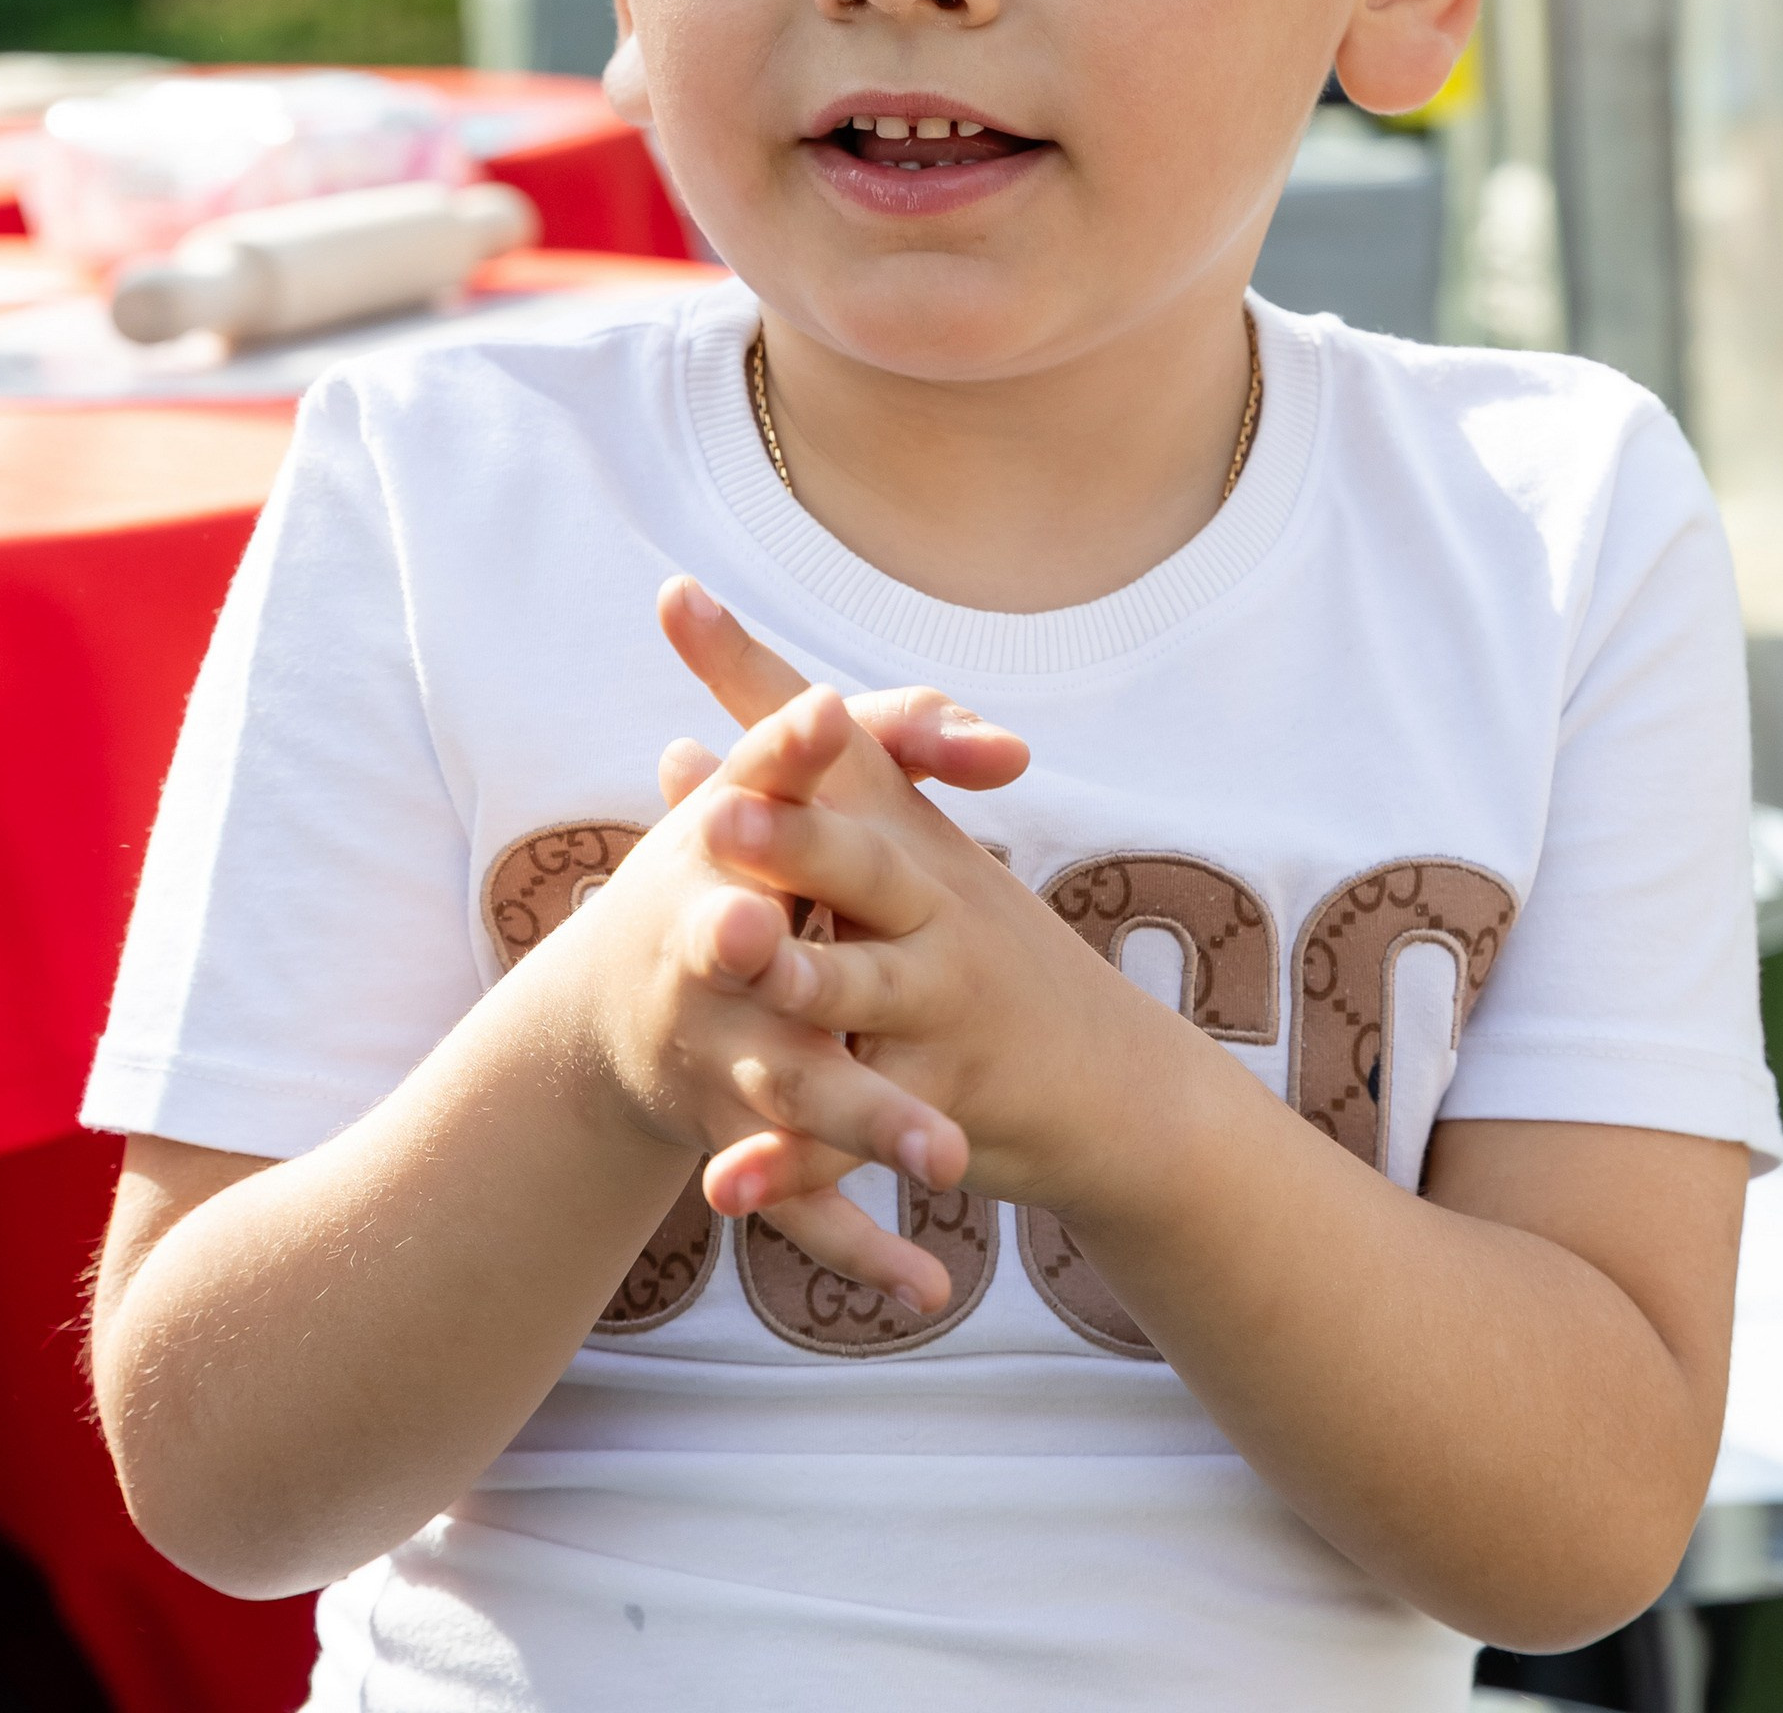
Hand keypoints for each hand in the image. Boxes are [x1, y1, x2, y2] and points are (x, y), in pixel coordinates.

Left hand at [656, 577, 1176, 1235]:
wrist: (1115, 1080)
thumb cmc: (983, 944)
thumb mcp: (905, 856)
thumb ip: (786, 798)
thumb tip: (667, 747)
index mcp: (908, 836)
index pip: (827, 733)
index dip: (752, 671)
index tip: (677, 599)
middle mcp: (933, 907)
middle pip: (856, 858)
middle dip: (788, 832)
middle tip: (713, 805)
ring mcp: (942, 1008)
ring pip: (853, 991)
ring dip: (791, 976)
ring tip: (724, 962)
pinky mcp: (940, 1109)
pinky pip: (851, 1135)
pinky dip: (785, 1161)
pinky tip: (718, 1183)